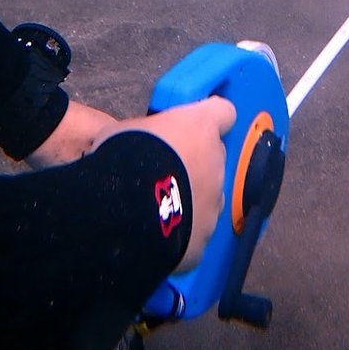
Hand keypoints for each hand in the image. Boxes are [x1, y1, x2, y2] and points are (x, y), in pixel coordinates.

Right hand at [114, 97, 236, 270]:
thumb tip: (147, 142)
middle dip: (196, 162)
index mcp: (200, 127)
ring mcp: (214, 201)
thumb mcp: (128, 130)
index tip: (194, 126)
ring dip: (192, 197)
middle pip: (214, 156)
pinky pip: (197, 230)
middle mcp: (216, 162)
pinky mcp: (205, 236)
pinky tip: (158, 236)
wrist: (127, 211)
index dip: (210, 118)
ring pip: (209, 195)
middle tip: (166, 171)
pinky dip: (183, 231)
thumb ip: (150, 133)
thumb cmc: (125, 156)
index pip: (223, 112)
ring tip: (160, 208)